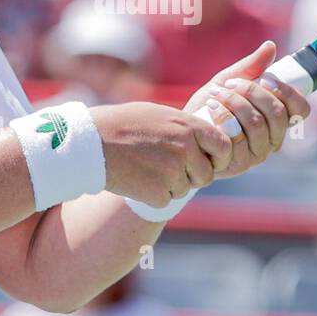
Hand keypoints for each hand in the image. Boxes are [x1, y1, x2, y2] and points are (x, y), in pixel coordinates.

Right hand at [91, 102, 231, 207]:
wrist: (92, 143)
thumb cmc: (123, 124)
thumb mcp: (159, 115)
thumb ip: (185, 127)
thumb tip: (205, 139)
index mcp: (189, 126)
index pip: (223, 146)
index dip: (219, 157)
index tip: (210, 161)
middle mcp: (186, 149)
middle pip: (206, 175)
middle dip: (193, 176)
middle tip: (170, 169)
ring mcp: (173, 172)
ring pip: (185, 189)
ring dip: (171, 185)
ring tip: (147, 169)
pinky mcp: (159, 192)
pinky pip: (167, 200)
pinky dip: (155, 196)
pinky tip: (138, 180)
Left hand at [184, 41, 311, 178]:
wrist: (183, 132)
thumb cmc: (210, 107)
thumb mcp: (229, 82)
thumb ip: (250, 67)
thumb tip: (270, 46)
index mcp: (278, 121)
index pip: (301, 109)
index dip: (288, 92)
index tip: (266, 79)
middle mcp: (273, 140)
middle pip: (278, 113)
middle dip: (253, 91)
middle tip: (231, 83)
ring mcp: (256, 154)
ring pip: (257, 123)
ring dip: (235, 101)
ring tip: (217, 92)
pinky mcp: (238, 164)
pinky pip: (238, 136)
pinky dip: (223, 115)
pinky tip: (211, 106)